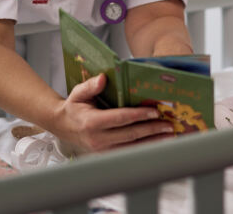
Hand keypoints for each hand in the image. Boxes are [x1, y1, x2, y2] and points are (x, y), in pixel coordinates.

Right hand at [53, 74, 174, 152]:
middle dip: (152, 129)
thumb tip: (104, 78)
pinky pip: (129, 152)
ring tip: (169, 135)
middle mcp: (98, 139)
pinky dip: (144, 147)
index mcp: (91, 123)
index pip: (120, 119)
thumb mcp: (78, 93)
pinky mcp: (107, 155)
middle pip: (130, 135)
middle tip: (169, 124)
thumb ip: (91, 85)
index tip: (155, 111)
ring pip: (132, 147)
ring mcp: (102, 150)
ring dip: (152, 141)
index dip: (139, 115)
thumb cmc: (74, 107)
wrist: (63, 126)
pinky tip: (157, 142)